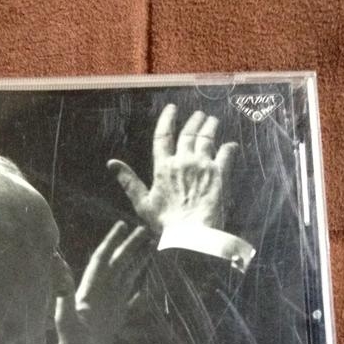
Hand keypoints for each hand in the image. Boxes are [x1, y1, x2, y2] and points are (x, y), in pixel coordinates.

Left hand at [45, 222, 148, 343]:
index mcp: (89, 290)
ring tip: (150, 248)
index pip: (102, 260)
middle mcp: (100, 294)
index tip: (123, 226)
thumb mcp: (64, 317)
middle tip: (145, 230)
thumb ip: (63, 290)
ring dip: (136, 263)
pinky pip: (129, 301)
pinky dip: (139, 291)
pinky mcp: (115, 320)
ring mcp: (109, 306)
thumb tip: (55, 260)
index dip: (112, 242)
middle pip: (117, 264)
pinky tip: (146, 286)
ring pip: (125, 278)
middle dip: (129, 247)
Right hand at [107, 106, 237, 233]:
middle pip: (189, 133)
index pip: (163, 136)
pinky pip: (226, 153)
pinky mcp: (219, 174)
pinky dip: (229, 147)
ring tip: (213, 121)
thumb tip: (111, 163)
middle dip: (194, 121)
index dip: (167, 119)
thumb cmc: (164, 224)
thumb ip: (128, 180)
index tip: (172, 108)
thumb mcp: (142, 203)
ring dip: (210, 127)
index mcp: (163, 167)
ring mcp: (202, 166)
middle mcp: (183, 161)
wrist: (190, 235)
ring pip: (207, 138)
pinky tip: (231, 144)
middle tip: (199, 115)